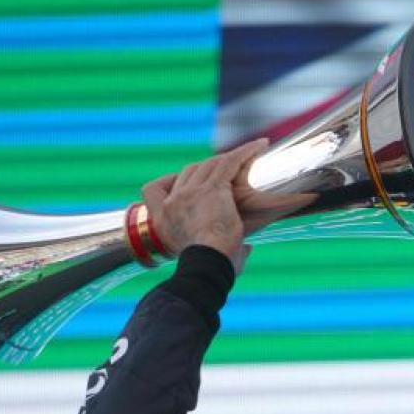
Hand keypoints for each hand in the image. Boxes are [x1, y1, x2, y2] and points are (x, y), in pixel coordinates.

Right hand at [140, 139, 267, 271]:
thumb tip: (245, 250)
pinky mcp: (214, 187)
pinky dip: (247, 152)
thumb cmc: (209, 267)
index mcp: (163, 218)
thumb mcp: (204, 259)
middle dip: (208, 169)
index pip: (153, 189)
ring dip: (230, 158)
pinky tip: (261, 145)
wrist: (207, 262)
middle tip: (231, 170)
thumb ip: (221, 250)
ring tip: (250, 153)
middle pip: (190, 171)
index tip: (181, 184)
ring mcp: (192, 192)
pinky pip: (230, 162)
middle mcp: (174, 200)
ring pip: (211, 164)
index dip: (168, 182)